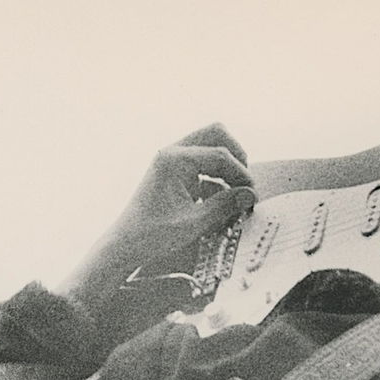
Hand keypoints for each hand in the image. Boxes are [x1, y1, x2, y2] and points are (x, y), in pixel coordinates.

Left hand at [64, 123, 256, 329]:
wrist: (126, 244)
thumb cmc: (154, 234)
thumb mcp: (195, 222)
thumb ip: (225, 205)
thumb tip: (251, 195)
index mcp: (175, 159)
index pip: (220, 154)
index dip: (241, 174)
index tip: (252, 195)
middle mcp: (172, 153)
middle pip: (215, 135)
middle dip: (236, 157)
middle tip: (245, 182)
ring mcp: (171, 160)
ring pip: (209, 147)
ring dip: (226, 167)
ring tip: (235, 194)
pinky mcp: (173, 172)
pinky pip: (201, 164)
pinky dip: (214, 178)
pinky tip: (218, 202)